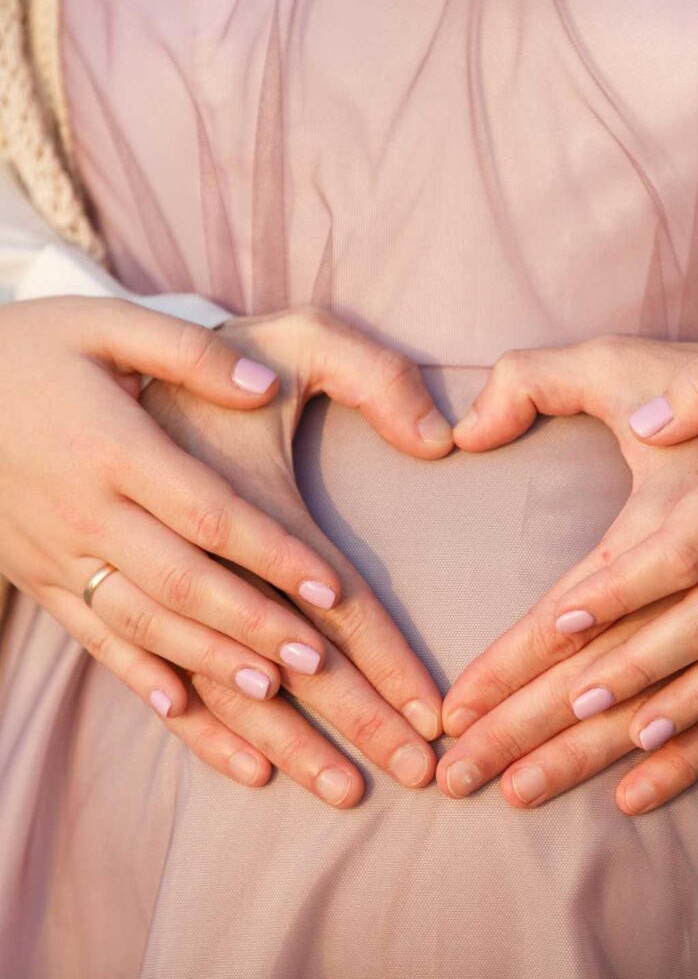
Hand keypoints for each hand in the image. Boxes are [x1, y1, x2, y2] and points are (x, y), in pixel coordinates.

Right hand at [0, 297, 351, 714]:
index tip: (330, 590)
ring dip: (209, 661)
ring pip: (142, 621)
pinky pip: (88, 635)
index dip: (273, 555)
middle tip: (319, 663)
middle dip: (254, 625)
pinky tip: (180, 707)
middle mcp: (85, 510)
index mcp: (113, 447)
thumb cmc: (34, 348)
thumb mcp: (108, 323)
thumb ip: (190, 352)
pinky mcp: (37, 577)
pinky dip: (136, 673)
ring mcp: (56, 552)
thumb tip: (266, 384)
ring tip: (272, 693)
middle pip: (182, 582)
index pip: (209, 513)